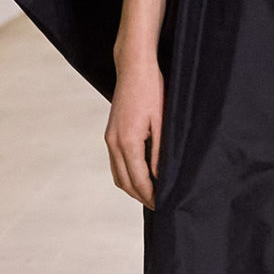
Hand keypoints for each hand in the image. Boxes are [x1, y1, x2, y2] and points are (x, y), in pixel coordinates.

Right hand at [105, 55, 164, 209]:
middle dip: (141, 196)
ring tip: (151, 194)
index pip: (139, 180)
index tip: (163, 205)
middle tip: (159, 205)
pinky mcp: (110, 133)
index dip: (151, 196)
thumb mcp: (162, 122)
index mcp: (127, 142)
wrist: (134, 68)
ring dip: (132, 188)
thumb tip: (162, 177)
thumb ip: (160, 153)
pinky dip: (126, 174)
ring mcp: (109, 138)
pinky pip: (115, 162)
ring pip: (117, 174)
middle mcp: (114, 143)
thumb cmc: (151, 90)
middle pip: (124, 182)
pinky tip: (140, 175)